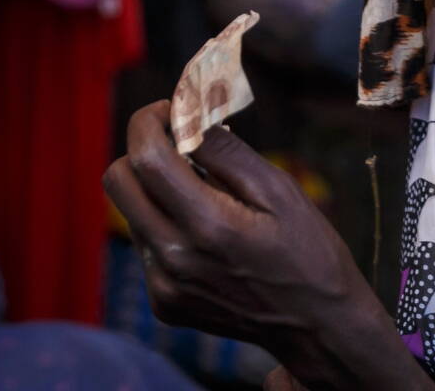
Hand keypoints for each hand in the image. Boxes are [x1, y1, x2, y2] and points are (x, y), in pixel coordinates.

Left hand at [105, 101, 431, 390]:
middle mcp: (173, 259)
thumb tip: (190, 115)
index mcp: (207, 225)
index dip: (149, 121)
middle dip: (142, 150)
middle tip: (180, 142)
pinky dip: (169, 225)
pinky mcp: (163, 302)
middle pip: (117, 181)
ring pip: (131, 213)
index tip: (170, 109)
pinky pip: (147, 245)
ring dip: (158, 190)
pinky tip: (210, 234)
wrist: (316, 325)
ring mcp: (162, 286)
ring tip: (209, 193)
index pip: (146, 158)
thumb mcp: (280, 190)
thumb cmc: (308, 250)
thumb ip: (229, 152)